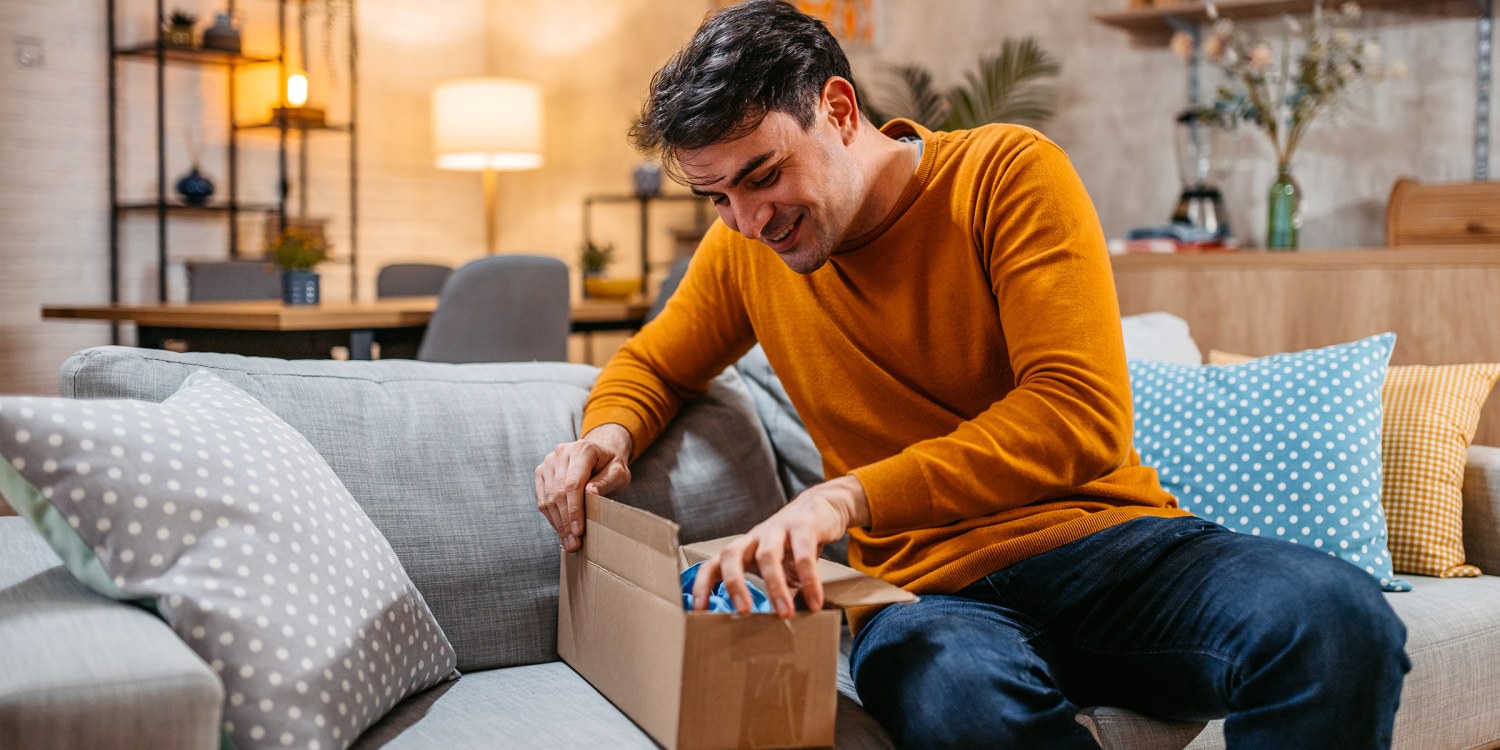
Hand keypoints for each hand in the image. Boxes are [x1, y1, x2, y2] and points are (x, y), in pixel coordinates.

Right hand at [535, 423, 632, 551]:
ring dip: (558, 523)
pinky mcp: (541, 472)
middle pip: (558, 493)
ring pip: (548, 498)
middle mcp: (561, 453)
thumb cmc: (611, 465)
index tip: (579, 530)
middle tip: (574, 544)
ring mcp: (548, 462)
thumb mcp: (619, 472)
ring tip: (569, 542)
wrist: (600, 453)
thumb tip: (590, 494)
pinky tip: (561, 530)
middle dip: (566, 522)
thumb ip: (606, 481)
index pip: (573, 484)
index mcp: (582, 449)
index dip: (574, 510)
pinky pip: (542, 499)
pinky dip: (551, 517)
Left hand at [691, 475, 870, 618]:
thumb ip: (772, 594)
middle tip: (744, 612)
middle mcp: (754, 538)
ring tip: (785, 613)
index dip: (702, 586)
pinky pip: (803, 553)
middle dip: (733, 584)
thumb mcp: (778, 570)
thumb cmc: (793, 545)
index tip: (699, 611)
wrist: (821, 508)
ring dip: (775, 586)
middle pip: (731, 554)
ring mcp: (777, 529)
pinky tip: (815, 601)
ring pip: (767, 555)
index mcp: (743, 550)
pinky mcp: (802, 526)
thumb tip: (771, 631)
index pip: (713, 565)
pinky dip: (809, 579)